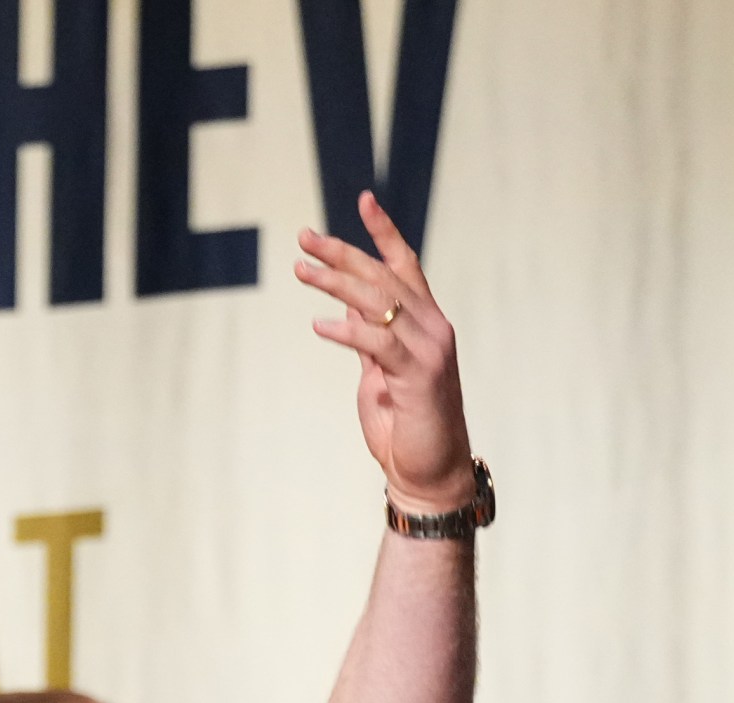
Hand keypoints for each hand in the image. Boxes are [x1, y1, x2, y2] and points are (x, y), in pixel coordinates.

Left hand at [295, 192, 473, 513]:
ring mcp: (429, 349)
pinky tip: (319, 325)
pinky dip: (347, 331)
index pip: (405, 265)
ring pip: (379, 302)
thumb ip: (370, 343)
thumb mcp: (381, 375)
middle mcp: (433, 327)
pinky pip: (378, 343)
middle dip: (342, 253)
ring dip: (336, 284)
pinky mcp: (419, 376)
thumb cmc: (404, 424)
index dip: (384, 232)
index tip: (363, 199)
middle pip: (384, 276)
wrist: (429, 472)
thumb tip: (344, 315)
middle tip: (303, 239)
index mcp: (426, 322)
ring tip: (300, 271)